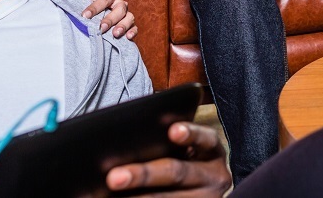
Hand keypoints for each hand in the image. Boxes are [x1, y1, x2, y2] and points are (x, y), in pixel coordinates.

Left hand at [80, 0, 136, 40]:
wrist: (96, 6)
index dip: (95, 7)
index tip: (85, 15)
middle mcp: (120, 3)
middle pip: (120, 9)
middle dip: (111, 19)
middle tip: (102, 27)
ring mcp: (126, 14)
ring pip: (129, 18)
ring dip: (123, 26)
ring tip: (115, 34)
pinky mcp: (129, 24)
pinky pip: (134, 27)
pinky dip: (132, 32)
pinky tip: (128, 37)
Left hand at [105, 121, 231, 196]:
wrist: (204, 193)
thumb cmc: (188, 163)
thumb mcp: (188, 150)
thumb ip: (168, 142)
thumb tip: (128, 139)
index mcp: (212, 152)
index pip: (204, 138)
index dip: (189, 134)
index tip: (172, 131)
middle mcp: (214, 176)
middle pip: (177, 173)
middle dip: (143, 174)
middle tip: (114, 177)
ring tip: (109, 197)